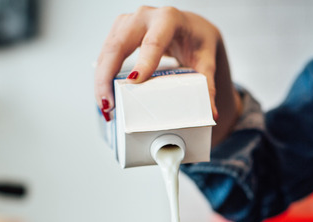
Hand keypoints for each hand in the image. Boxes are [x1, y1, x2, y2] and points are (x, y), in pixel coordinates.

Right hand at [94, 6, 240, 138]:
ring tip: (104, 105)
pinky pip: (106, 53)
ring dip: (101, 78)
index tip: (134, 82)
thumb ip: (208, 85)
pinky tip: (103, 93)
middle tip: (108, 103)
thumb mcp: (206, 61)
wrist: (191, 28)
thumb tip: (211, 112)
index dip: (143, 62)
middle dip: (108, 75)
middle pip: (119, 44)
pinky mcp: (120, 31)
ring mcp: (129, 22)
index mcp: (169, 19)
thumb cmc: (197, 41)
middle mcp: (145, 16)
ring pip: (107, 49)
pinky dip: (102, 75)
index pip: (153, 41)